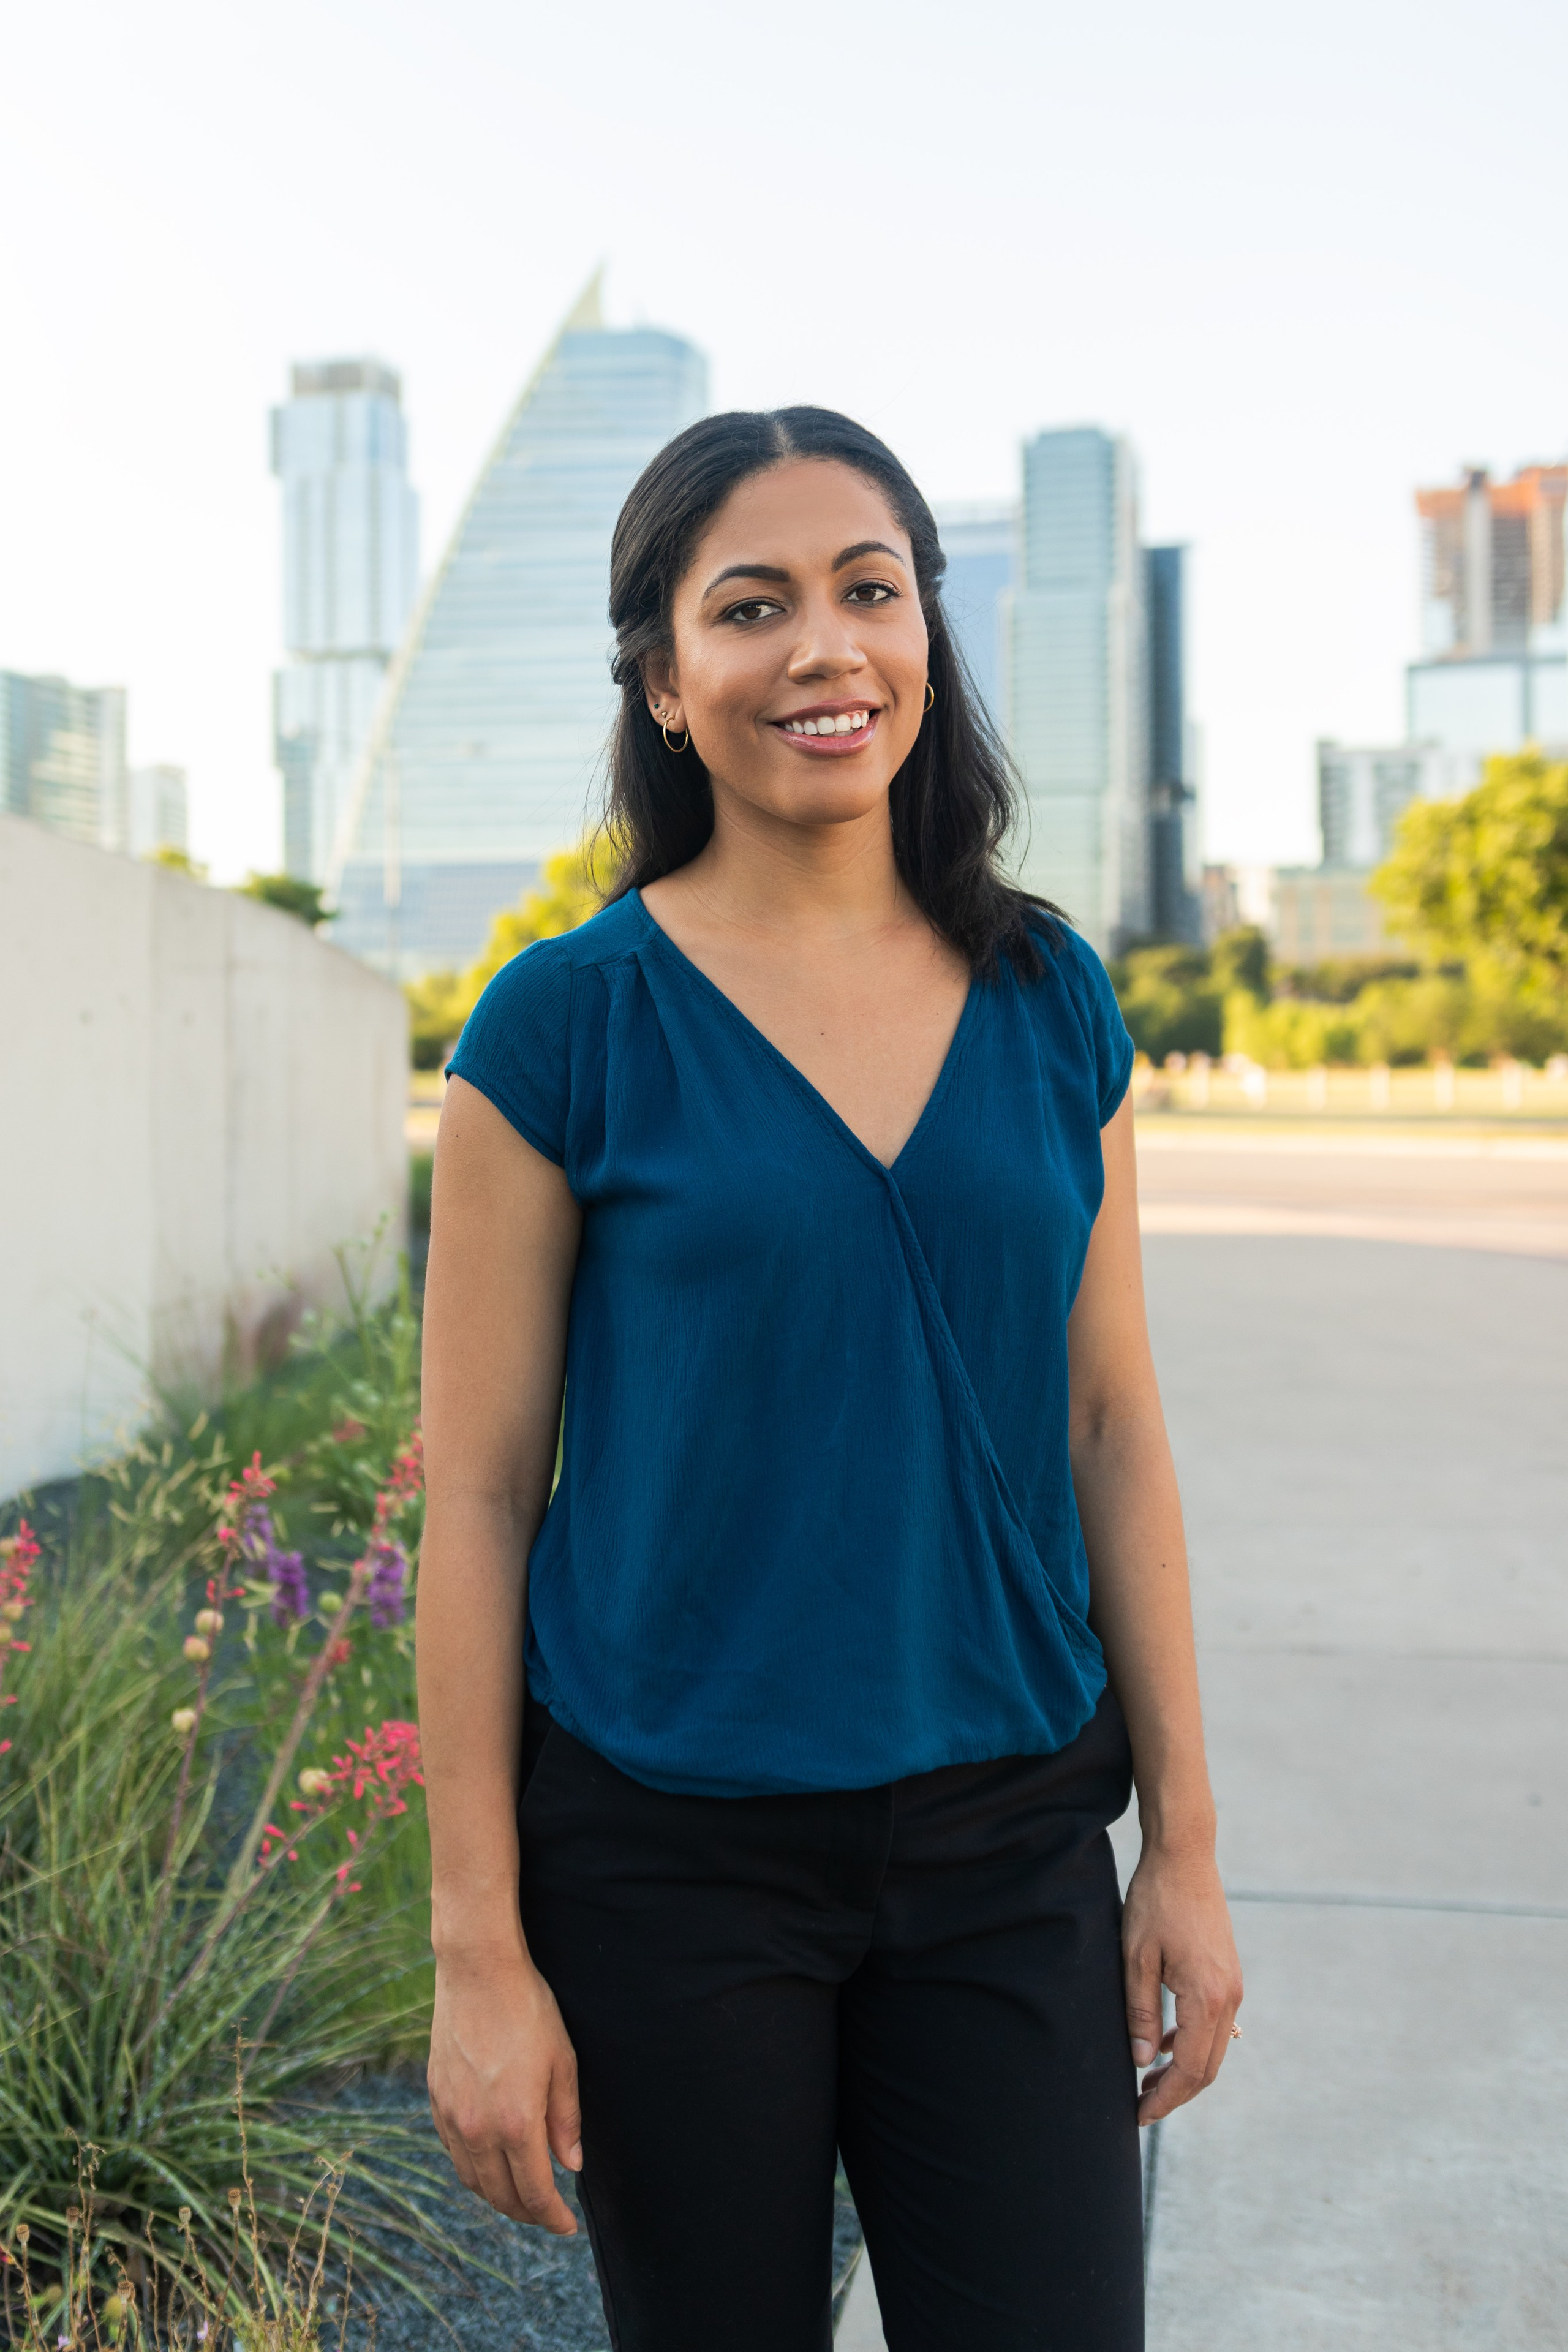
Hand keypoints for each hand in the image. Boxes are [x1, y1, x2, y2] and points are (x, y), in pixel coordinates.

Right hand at [427, 1947, 582, 2232]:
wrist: (477, 1971)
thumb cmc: (528, 2011)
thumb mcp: (562, 2062)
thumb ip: (566, 2120)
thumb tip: (571, 2165)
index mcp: (516, 2123)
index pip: (535, 2191)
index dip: (552, 2216)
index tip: (567, 2226)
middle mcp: (478, 2129)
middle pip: (501, 2195)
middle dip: (527, 2212)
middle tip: (547, 2213)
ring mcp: (452, 2116)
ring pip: (473, 2179)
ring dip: (498, 2196)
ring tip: (521, 2194)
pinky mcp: (436, 2099)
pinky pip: (453, 2152)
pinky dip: (474, 2169)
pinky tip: (490, 2163)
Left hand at [1122, 1842, 1242, 2125]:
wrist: (1185, 1856)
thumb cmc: (1156, 1901)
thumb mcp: (1136, 1957)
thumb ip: (1141, 2013)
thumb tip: (1143, 2062)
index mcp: (1208, 1998)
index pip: (1192, 2070)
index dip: (1166, 2099)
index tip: (1138, 2116)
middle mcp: (1230, 1997)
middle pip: (1208, 2067)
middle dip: (1175, 2093)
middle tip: (1140, 2107)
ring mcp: (1233, 1986)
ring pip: (1214, 2047)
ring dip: (1184, 2070)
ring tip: (1147, 2082)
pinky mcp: (1228, 1974)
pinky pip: (1214, 2023)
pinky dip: (1192, 2043)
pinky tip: (1165, 2044)